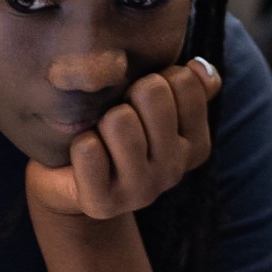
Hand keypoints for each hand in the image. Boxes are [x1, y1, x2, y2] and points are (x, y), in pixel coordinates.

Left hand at [26, 57, 220, 221]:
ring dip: (103, 119)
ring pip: (120, 120)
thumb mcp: (156, 104)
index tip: (144, 100)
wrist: (73, 179)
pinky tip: (85, 156)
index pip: (184, 80)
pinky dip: (81, 144)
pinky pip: (88, 150)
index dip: (156, 76)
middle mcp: (174, 171)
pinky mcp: (103, 204)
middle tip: (121, 116)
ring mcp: (140, 191)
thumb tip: (198, 67)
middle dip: (129, 93)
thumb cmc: (121, 128)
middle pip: (152, 92)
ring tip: (103, 136)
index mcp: (195, 145)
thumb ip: (189, 83)